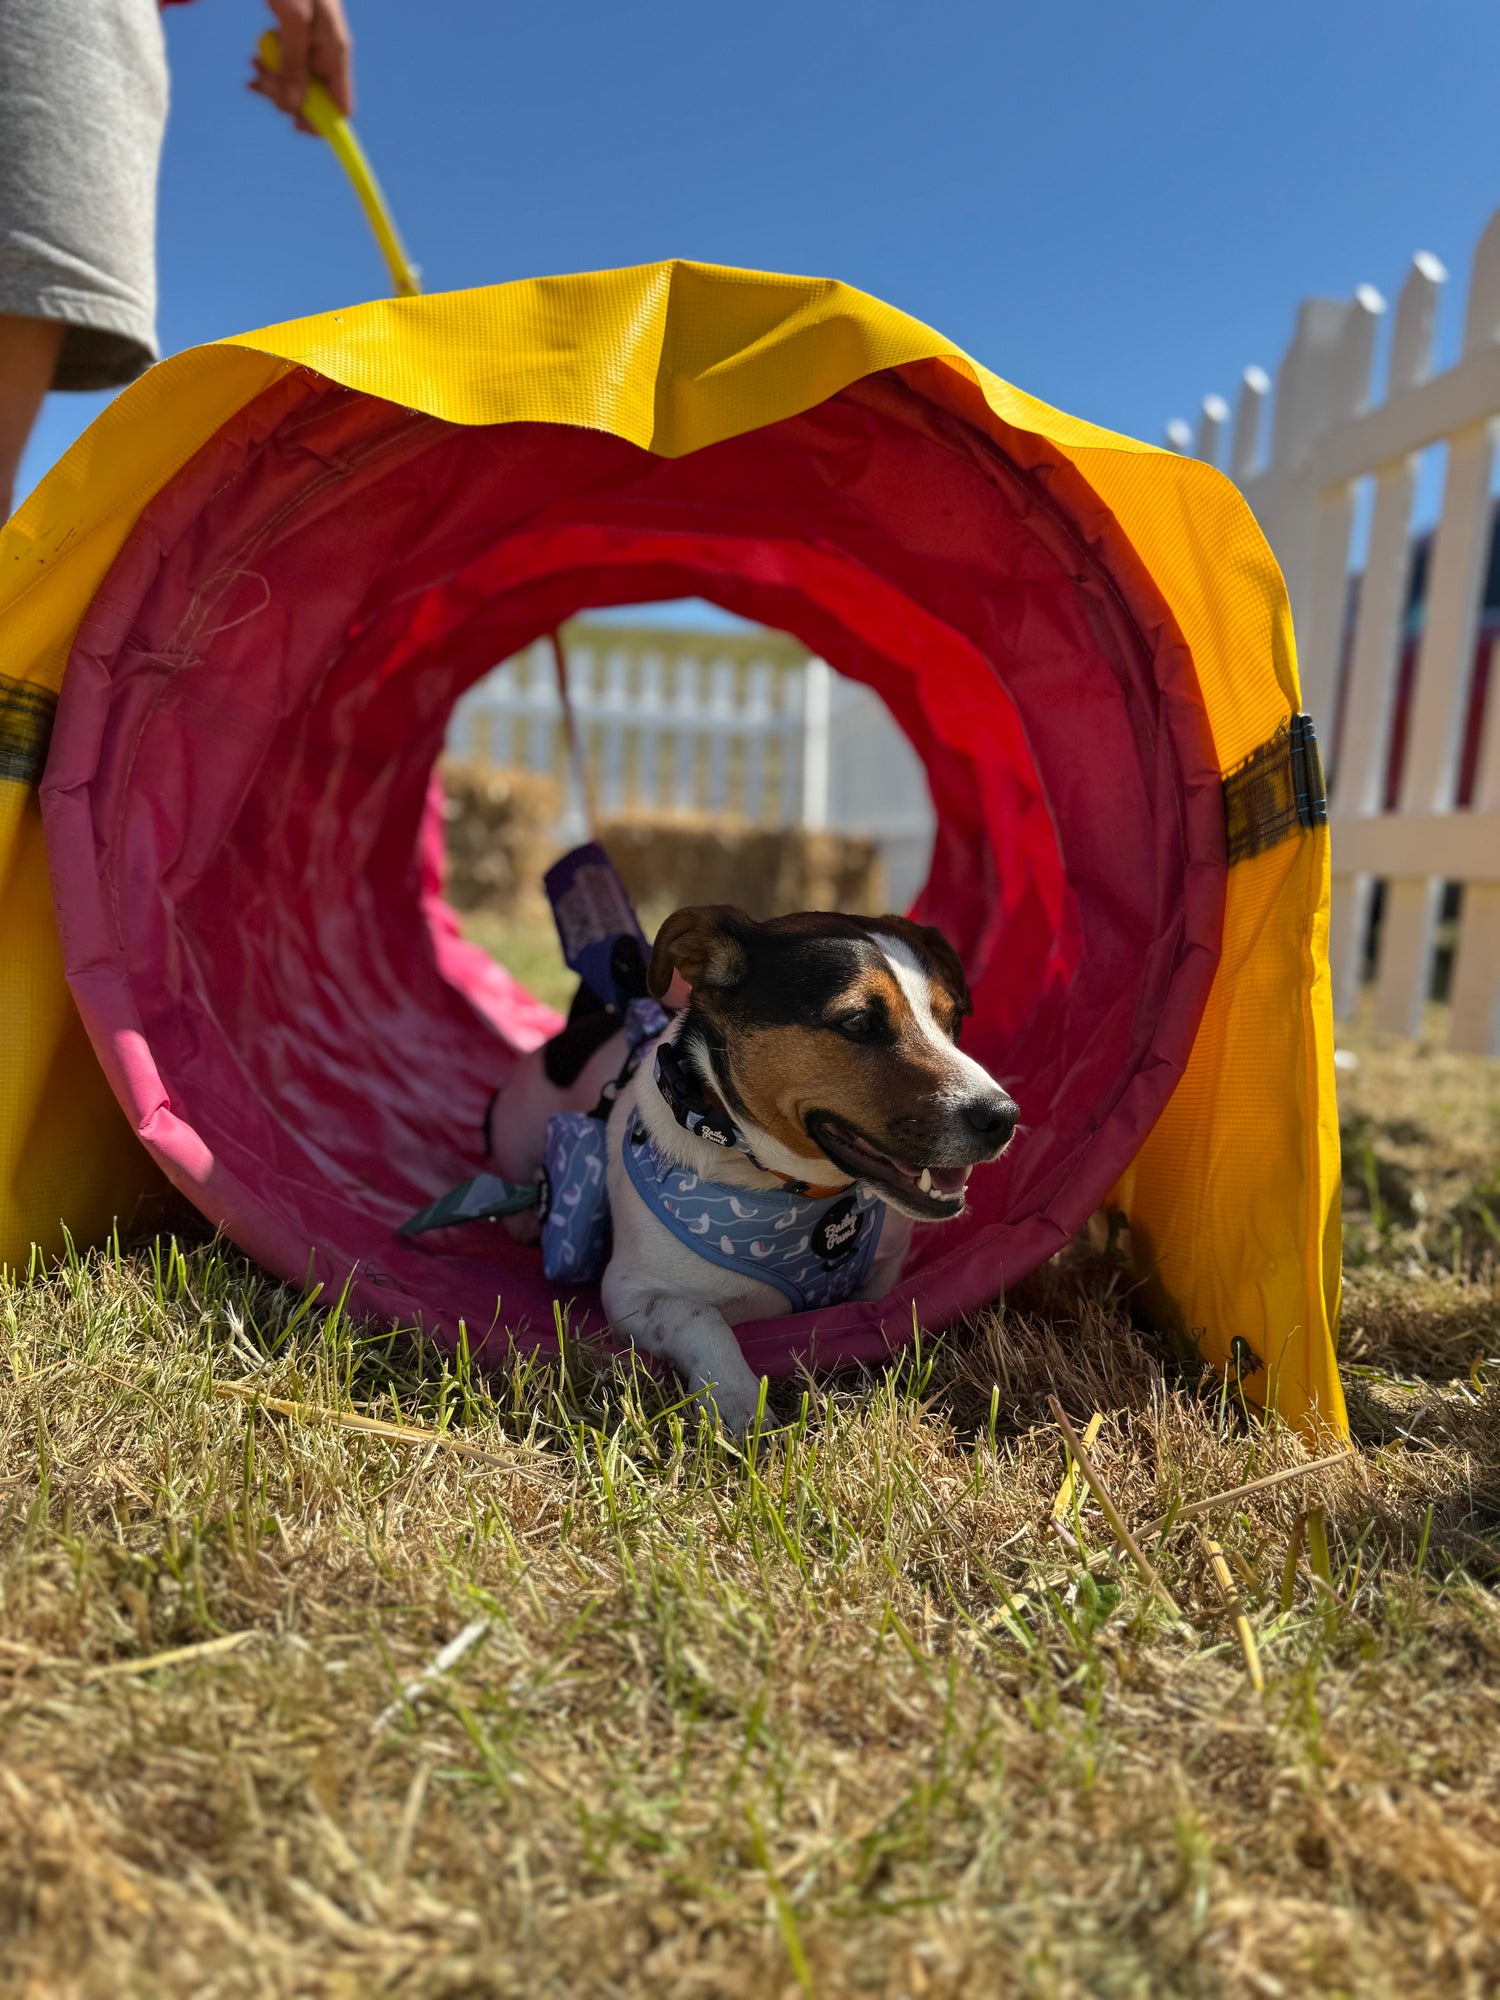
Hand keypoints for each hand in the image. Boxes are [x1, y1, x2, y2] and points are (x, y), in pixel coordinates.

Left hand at [250, 0, 353, 131]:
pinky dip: (270, 69)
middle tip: (260, 79)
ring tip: (254, 62)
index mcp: (336, 53)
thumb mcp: (292, 18)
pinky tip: (256, 57)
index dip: (320, 123)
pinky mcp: (296, 41)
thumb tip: (294, 107)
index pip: (340, 109)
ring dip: (273, 83)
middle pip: (313, 101)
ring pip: (296, 86)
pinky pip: (286, 69)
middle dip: (285, 97)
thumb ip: (294, 63)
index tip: (291, 122)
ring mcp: (311, 49)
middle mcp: (327, 56)